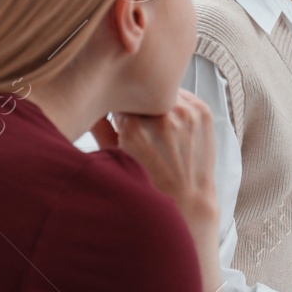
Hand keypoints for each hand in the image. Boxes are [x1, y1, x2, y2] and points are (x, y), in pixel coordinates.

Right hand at [96, 90, 217, 229]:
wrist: (187, 197)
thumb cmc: (150, 183)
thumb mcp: (115, 157)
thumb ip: (99, 127)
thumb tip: (89, 105)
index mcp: (134, 127)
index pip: (119, 98)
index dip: (117, 105)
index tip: (120, 114)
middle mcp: (161, 118)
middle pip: (142, 95)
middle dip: (138, 104)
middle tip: (142, 123)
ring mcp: (186, 113)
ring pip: (163, 93)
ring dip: (158, 102)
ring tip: (159, 127)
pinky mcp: (202, 113)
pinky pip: (184, 96)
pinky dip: (177, 105)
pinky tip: (175, 126)